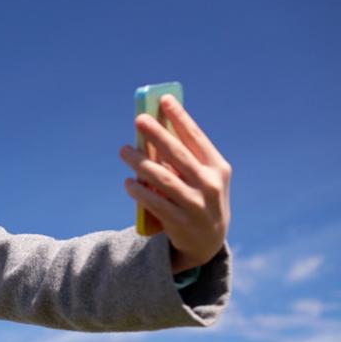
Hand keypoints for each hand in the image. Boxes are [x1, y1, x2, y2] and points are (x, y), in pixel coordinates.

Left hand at [119, 95, 231, 272]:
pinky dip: (139, 191)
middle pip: (178, 154)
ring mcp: (196, 204)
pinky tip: (128, 182)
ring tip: (123, 149)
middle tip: (139, 119)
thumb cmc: (200, 198)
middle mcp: (210, 184)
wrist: (208, 242)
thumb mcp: (202, 178)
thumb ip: (184, 159)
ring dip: (140, 162)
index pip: (196, 138)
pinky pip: (154, 202)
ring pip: (163, 178)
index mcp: (218, 168)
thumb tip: (152, 134)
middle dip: (157, 134)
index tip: (164, 99)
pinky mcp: (180, 222)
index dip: (180, 117)